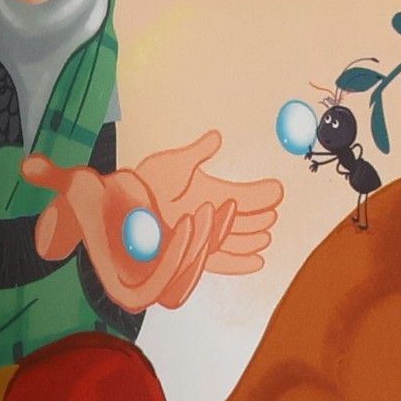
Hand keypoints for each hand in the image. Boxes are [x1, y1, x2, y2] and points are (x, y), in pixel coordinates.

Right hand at [20, 153, 214, 313]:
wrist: (110, 203)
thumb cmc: (94, 199)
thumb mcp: (75, 185)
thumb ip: (51, 178)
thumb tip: (25, 164)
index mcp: (119, 285)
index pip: (150, 291)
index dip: (169, 266)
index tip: (182, 228)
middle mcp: (144, 288)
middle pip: (179, 286)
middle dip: (194, 253)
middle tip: (202, 212)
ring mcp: (166, 278)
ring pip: (197, 274)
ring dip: (211, 244)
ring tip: (216, 206)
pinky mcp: (184, 265)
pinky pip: (207, 260)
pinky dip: (218, 238)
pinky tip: (223, 207)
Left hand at [132, 131, 282, 276]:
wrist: (124, 207)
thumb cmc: (146, 183)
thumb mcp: (174, 164)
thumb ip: (198, 152)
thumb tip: (217, 136)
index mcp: (211, 194)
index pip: (242, 197)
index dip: (259, 196)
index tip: (276, 192)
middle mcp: (211, 216)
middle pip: (243, 221)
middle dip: (259, 220)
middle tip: (272, 217)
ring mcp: (203, 235)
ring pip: (235, 241)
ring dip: (252, 241)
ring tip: (266, 239)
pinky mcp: (194, 253)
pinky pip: (221, 262)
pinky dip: (240, 263)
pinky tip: (258, 261)